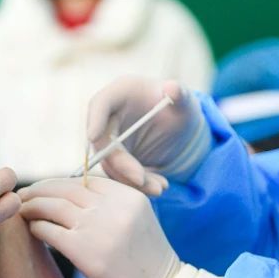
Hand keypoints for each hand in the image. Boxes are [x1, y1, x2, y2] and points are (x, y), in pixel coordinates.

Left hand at [19, 177, 178, 277]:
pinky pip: (49, 230)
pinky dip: (37, 227)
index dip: (60, 183)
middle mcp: (113, 207)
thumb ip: (112, 203)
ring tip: (21, 210)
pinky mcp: (85, 251)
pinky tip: (34, 230)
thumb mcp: (138, 219)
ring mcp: (98, 228)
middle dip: (39, 189)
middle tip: (23, 195)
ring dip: (32, 206)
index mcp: (128, 196)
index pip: (85, 179)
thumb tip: (73, 194)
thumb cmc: (146, 260)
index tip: (45, 189)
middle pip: (64, 187)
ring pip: (52, 205)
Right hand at [86, 77, 208, 195]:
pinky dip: (137, 184)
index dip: (95, 119)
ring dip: (130, 180)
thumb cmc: (179, 105)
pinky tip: (158, 186)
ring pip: (111, 163)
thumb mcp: (185, 100)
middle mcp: (110, 116)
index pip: (100, 103)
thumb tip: (173, 88)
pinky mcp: (117, 158)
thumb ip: (181, 94)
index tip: (93, 136)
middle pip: (102, 142)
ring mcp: (111, 139)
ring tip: (159, 188)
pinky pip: (120, 175)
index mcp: (120, 93)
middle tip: (141, 179)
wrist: (179, 126)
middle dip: (120, 164)